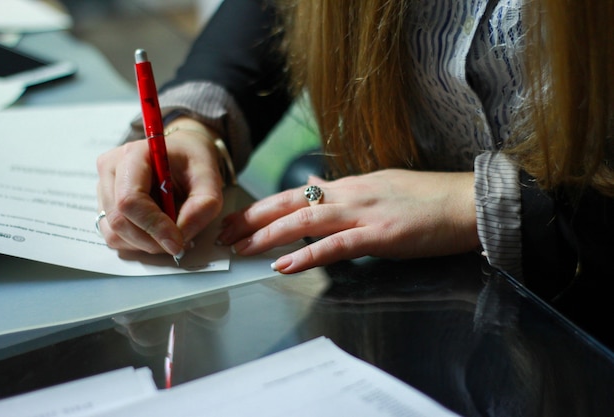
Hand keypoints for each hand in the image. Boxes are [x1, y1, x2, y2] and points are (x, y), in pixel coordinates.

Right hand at [96, 117, 223, 255]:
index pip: (130, 199)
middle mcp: (111, 169)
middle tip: (178, 243)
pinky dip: (138, 242)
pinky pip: (115, 236)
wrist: (182, 153)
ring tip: (170, 232)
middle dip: (151, 240)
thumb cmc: (193, 161)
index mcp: (134, 155)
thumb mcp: (211, 178)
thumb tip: (182, 235)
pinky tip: (157, 231)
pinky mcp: (105, 205)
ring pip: (114, 233)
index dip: (153, 226)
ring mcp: (104, 188)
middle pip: (119, 220)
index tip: (177, 242)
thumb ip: (203, 206)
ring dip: (145, 243)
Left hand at [217, 169, 479, 273]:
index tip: (236, 219)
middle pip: (290, 203)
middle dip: (253, 218)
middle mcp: (350, 194)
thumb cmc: (428, 198)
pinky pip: (336, 245)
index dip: (262, 207)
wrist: (467, 202)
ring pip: (305, 220)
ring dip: (270, 235)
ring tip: (241, 248)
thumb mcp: (378, 185)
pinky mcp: (380, 235)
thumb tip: (313, 183)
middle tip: (224, 234)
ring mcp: (364, 212)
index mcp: (349, 185)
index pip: (295, 194)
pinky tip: (284, 263)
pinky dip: (307, 255)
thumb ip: (342, 189)